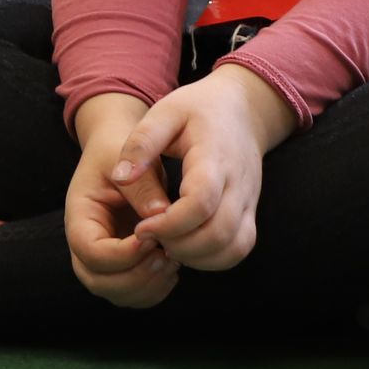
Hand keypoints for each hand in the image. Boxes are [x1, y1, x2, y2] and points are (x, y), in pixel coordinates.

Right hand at [64, 94, 175, 307]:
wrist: (119, 150)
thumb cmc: (118, 150)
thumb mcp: (125, 156)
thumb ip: (142, 187)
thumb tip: (161, 217)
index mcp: (79, 216)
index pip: (90, 251)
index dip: (122, 253)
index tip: (151, 237)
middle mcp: (86, 242)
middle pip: (97, 281)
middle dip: (135, 277)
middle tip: (165, 255)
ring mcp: (104, 257)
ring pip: (116, 293)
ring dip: (147, 286)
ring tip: (172, 260)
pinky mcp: (124, 264)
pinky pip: (135, 293)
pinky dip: (155, 289)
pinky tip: (173, 265)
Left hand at [114, 66, 296, 271]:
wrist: (244, 109)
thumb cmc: (198, 109)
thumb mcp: (165, 112)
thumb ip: (141, 143)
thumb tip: (119, 178)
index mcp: (214, 158)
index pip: (200, 202)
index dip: (169, 223)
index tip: (140, 227)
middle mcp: (239, 184)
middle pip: (219, 233)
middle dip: (179, 245)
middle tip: (149, 238)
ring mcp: (249, 202)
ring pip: (233, 248)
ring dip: (196, 257)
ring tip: (164, 244)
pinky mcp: (250, 213)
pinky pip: (239, 249)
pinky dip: (212, 259)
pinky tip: (184, 246)